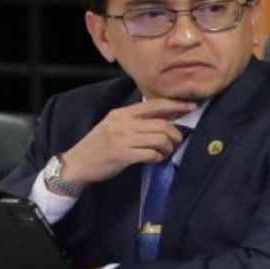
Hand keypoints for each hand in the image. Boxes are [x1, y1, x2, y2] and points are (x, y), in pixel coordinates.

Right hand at [60, 99, 196, 186]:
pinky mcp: (123, 155)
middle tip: (175, 143)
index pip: (154, 104)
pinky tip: (154, 160)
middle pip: (162, 124)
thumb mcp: (115, 126)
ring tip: (164, 153)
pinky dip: (158, 158)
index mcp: (122, 113)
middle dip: (175, 135)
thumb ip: (136, 121)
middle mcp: (123, 123)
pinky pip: (152, 154)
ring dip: (168, 148)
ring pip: (160, 139)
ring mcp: (123, 139)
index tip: (192, 107)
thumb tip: (167, 118)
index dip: (176, 105)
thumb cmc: (99, 145)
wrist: (77, 164)